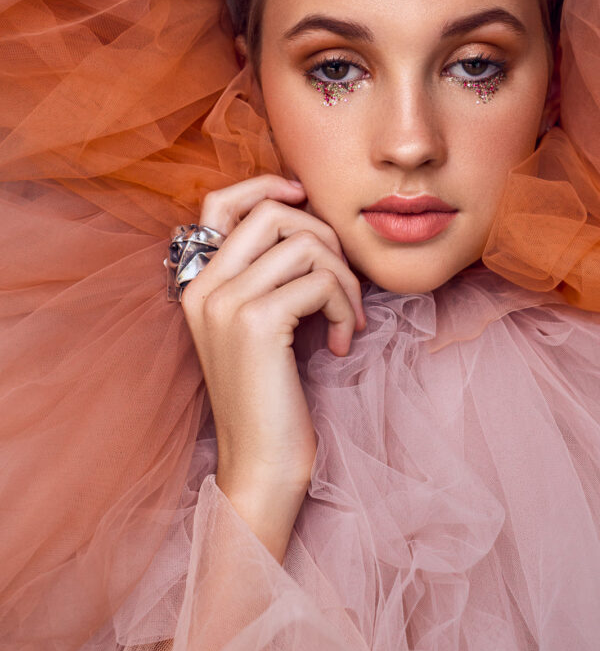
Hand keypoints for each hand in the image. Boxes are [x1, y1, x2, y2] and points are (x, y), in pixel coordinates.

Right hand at [180, 174, 365, 497]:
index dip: (266, 184)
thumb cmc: (271, 400)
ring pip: (305, 244)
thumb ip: (267, 277)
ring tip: (350, 319)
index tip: (306, 197)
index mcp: (197, 285)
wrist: (261, 465)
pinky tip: (343, 343)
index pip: (219, 202)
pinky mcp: (256, 323)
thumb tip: (313, 225)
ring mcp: (225, 303)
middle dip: (325, 238)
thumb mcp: (260, 328)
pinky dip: (346, 307)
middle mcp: (203, 287)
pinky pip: (319, 281)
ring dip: (344, 278)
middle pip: (271, 212)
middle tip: (343, 285)